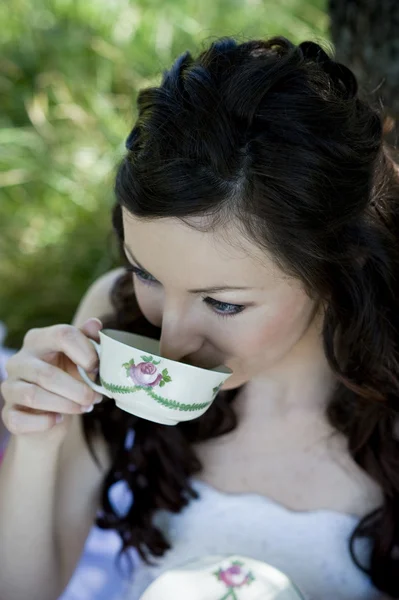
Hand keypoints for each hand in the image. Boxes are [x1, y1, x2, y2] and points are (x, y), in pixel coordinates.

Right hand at [0, 318, 102, 437]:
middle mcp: (19, 359)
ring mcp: (10, 385)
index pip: (62, 334)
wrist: (51, 414)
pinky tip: (58, 419)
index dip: (86, 352)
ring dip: (65, 405)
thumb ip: (90, 340)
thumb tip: (95, 324)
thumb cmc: (69, 378)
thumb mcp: (82, 358)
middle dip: (77, 390)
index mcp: (39, 339)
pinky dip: (43, 422)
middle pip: (46, 374)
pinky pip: (19, 419)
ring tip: (84, 408)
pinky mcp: (7, 412)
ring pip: (33, 396)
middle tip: (95, 398)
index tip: (98, 369)